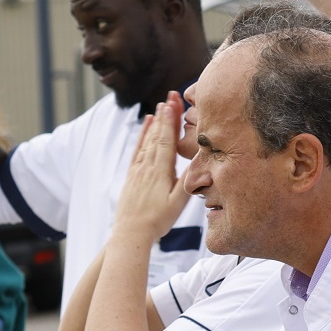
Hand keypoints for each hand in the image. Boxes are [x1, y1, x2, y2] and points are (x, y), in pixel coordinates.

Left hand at [111, 100, 191, 244]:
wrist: (131, 233)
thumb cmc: (157, 221)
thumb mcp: (178, 204)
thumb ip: (187, 182)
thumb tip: (200, 163)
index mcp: (160, 172)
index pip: (166, 141)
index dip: (170, 121)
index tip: (174, 104)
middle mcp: (147, 167)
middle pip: (157, 136)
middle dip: (164, 115)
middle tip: (170, 97)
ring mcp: (138, 170)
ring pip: (147, 140)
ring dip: (154, 122)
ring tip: (159, 106)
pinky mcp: (132, 175)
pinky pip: (138, 149)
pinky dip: (142, 135)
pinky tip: (145, 126)